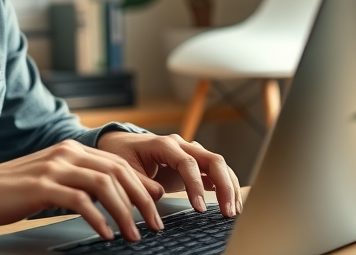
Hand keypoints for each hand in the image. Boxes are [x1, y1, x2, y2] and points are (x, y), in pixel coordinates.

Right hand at [0, 140, 164, 240]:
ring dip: (124, 212)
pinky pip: (79, 201)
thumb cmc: (14, 190)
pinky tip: (106, 233)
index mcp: (72, 150)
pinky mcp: (42, 186)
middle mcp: (66, 153)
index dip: (141, 185)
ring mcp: (54, 168)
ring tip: (134, 234)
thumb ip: (81, 182)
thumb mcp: (53, 179)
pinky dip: (98, 218)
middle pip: (117, 172)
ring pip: (103, 185)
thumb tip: (114, 200)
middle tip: (156, 224)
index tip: (157, 206)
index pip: (118, 163)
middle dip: (141, 200)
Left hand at [96, 131, 242, 217]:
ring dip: (230, 187)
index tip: (200, 208)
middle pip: (213, 160)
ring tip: (233, 210)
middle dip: (224, 186)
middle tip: (227, 211)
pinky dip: (226, 186)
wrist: (122, 145)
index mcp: (164, 144)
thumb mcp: (125, 170)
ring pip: (219, 165)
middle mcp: (182, 145)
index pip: (188, 163)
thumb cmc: (122, 155)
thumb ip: (140, 182)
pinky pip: (216, 172)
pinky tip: (231, 202)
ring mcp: (190, 153)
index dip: (196, 185)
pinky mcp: (194, 164)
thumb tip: (158, 195)